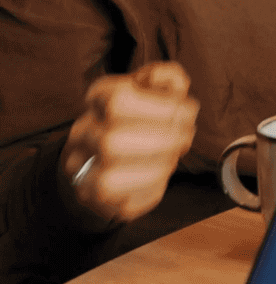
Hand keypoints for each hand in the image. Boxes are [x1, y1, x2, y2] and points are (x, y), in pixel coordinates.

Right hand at [59, 63, 198, 226]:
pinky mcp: (95, 200)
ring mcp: (83, 170)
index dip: (162, 105)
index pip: (118, 98)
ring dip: (156, 167)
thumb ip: (168, 78)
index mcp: (98, 100)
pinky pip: (123, 204)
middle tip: (185, 136)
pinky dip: (152, 190)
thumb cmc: (141, 117)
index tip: (185, 109)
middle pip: (111, 140)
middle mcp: (82, 134)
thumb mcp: (156, 89)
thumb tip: (170, 81)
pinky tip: (160, 175)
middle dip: (162, 140)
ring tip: (173, 156)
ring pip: (109, 179)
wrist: (108, 153)